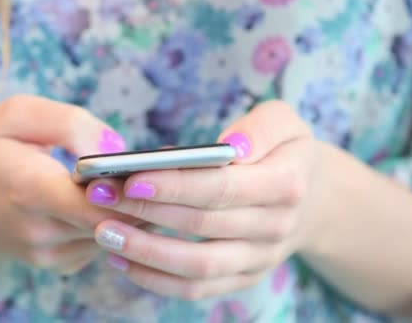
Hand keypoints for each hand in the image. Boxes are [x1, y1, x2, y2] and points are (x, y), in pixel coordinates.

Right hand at [0, 95, 137, 273]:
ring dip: (128, 210)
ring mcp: (48, 254)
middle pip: (116, 222)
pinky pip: (100, 243)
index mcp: (31, 190)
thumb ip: (71, 123)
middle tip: (153, 170)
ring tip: (127, 179)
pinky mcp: (55, 264)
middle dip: (141, 197)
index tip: (153, 164)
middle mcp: (41, 232)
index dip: (135, 187)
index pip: (103, 204)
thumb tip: (117, 149)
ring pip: (114, 235)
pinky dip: (110, 222)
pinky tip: (100, 199)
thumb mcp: (18, 115)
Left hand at [86, 100, 321, 298]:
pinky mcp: (243, 277)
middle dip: (146, 213)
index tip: (130, 179)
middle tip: (99, 197)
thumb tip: (229, 147)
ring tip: (104, 233)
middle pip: (203, 226)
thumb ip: (261, 127)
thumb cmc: (284, 151)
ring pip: (198, 266)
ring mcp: (259, 259)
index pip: (223, 188)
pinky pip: (198, 289)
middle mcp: (275, 228)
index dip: (176, 186)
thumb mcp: (285, 122)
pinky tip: (122, 261)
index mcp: (286, 185)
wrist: (312, 198)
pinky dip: (157, 280)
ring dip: (146, 253)